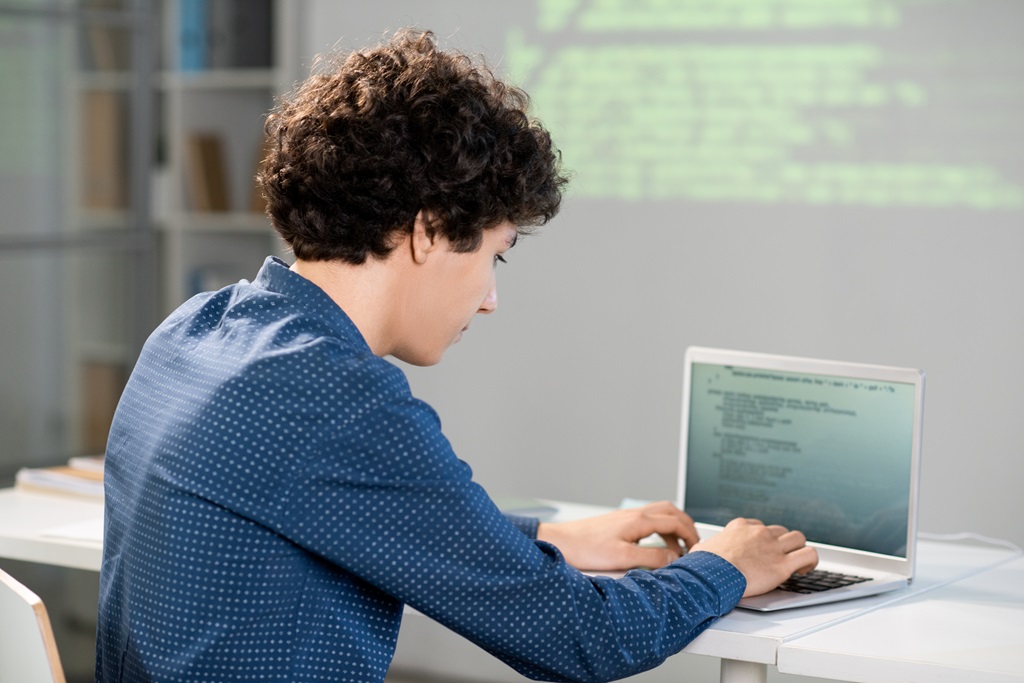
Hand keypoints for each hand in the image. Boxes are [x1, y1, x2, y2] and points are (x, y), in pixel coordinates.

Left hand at [536, 501, 698, 571]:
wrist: (561, 542)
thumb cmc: (586, 549)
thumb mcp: (623, 558)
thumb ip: (652, 558)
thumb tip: (674, 558)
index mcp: (639, 520)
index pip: (675, 521)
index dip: (691, 535)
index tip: (697, 549)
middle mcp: (634, 514)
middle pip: (670, 511)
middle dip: (686, 526)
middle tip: (693, 544)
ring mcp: (626, 517)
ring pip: (659, 514)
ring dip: (672, 527)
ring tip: (677, 547)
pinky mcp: (618, 523)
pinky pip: (647, 521)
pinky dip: (658, 530)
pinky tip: (654, 545)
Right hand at [691, 518, 818, 596]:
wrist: (710, 576)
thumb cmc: (704, 566)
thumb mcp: (702, 548)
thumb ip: (706, 547)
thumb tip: (700, 551)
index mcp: (740, 527)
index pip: (759, 526)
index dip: (762, 539)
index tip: (761, 550)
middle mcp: (759, 533)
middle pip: (781, 530)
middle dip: (782, 542)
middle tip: (779, 557)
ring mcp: (772, 547)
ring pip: (798, 538)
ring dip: (798, 548)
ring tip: (796, 562)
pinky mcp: (782, 565)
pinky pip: (809, 554)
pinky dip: (810, 561)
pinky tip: (804, 570)